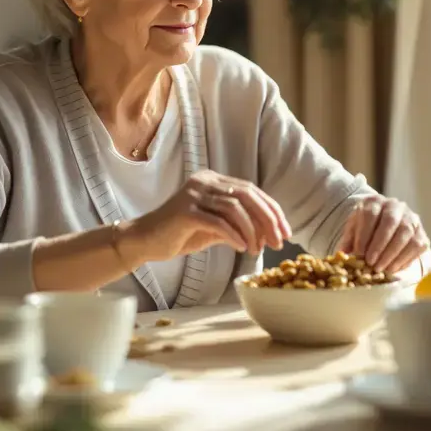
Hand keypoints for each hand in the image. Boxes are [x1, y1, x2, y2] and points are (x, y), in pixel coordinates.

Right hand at [126, 170, 291, 262]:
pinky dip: (234, 235)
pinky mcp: (184, 212)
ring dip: (252, 230)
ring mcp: (193, 195)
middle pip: (247, 195)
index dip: (272, 211)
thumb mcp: (214, 226)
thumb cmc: (180, 234)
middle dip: (267, 220)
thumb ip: (237, 223)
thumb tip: (268, 232)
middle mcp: (204, 182)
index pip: (251, 191)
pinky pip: (217, 222)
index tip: (285, 232)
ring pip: (234, 208)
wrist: (145, 241)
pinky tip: (242, 248)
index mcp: (213, 180)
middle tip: (278, 242)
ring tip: (257, 249)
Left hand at [337, 196, 428, 272]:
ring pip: (405, 234)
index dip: (365, 234)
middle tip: (370, 262)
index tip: (359, 253)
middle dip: (379, 245)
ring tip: (380, 269)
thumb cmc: (366, 231)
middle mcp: (395, 206)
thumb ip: (348, 242)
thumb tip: (343, 256)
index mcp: (374, 202)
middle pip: (390, 222)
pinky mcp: (421, 234)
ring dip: (391, 254)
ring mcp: (411, 219)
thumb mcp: (353, 232)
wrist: (385, 230)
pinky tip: (392, 269)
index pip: (370, 214)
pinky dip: (403, 259)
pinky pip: (416, 246)